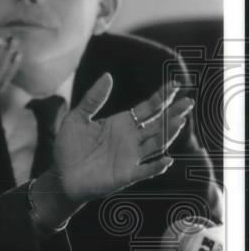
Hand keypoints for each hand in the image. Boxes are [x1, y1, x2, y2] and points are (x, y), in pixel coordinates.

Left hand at [36, 74, 192, 220]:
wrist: (60, 175)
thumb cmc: (69, 147)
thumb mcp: (77, 118)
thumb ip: (93, 99)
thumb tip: (108, 75)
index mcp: (121, 123)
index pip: (148, 108)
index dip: (162, 96)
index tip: (176, 83)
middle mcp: (131, 139)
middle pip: (159, 124)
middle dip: (174, 113)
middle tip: (188, 102)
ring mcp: (131, 157)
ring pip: (157, 144)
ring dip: (169, 134)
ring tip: (180, 121)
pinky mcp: (126, 175)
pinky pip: (145, 170)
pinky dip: (157, 166)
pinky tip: (167, 160)